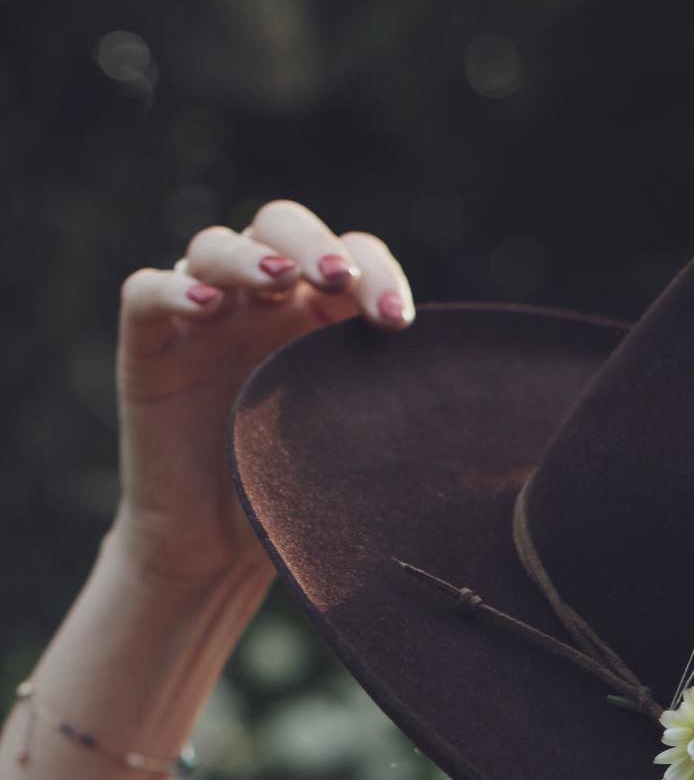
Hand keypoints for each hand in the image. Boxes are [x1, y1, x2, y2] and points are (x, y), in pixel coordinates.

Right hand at [112, 198, 414, 585]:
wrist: (214, 551)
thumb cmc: (289, 500)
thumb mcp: (352, 451)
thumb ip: (387, 409)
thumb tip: (461, 402)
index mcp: (315, 315)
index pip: (350, 258)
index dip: (375, 273)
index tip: (397, 324)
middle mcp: (257, 301)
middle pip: (281, 227)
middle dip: (314, 245)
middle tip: (338, 280)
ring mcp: (200, 316)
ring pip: (214, 246)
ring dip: (248, 256)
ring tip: (279, 281)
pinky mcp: (148, 344)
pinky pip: (146, 292)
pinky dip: (172, 287)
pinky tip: (203, 304)